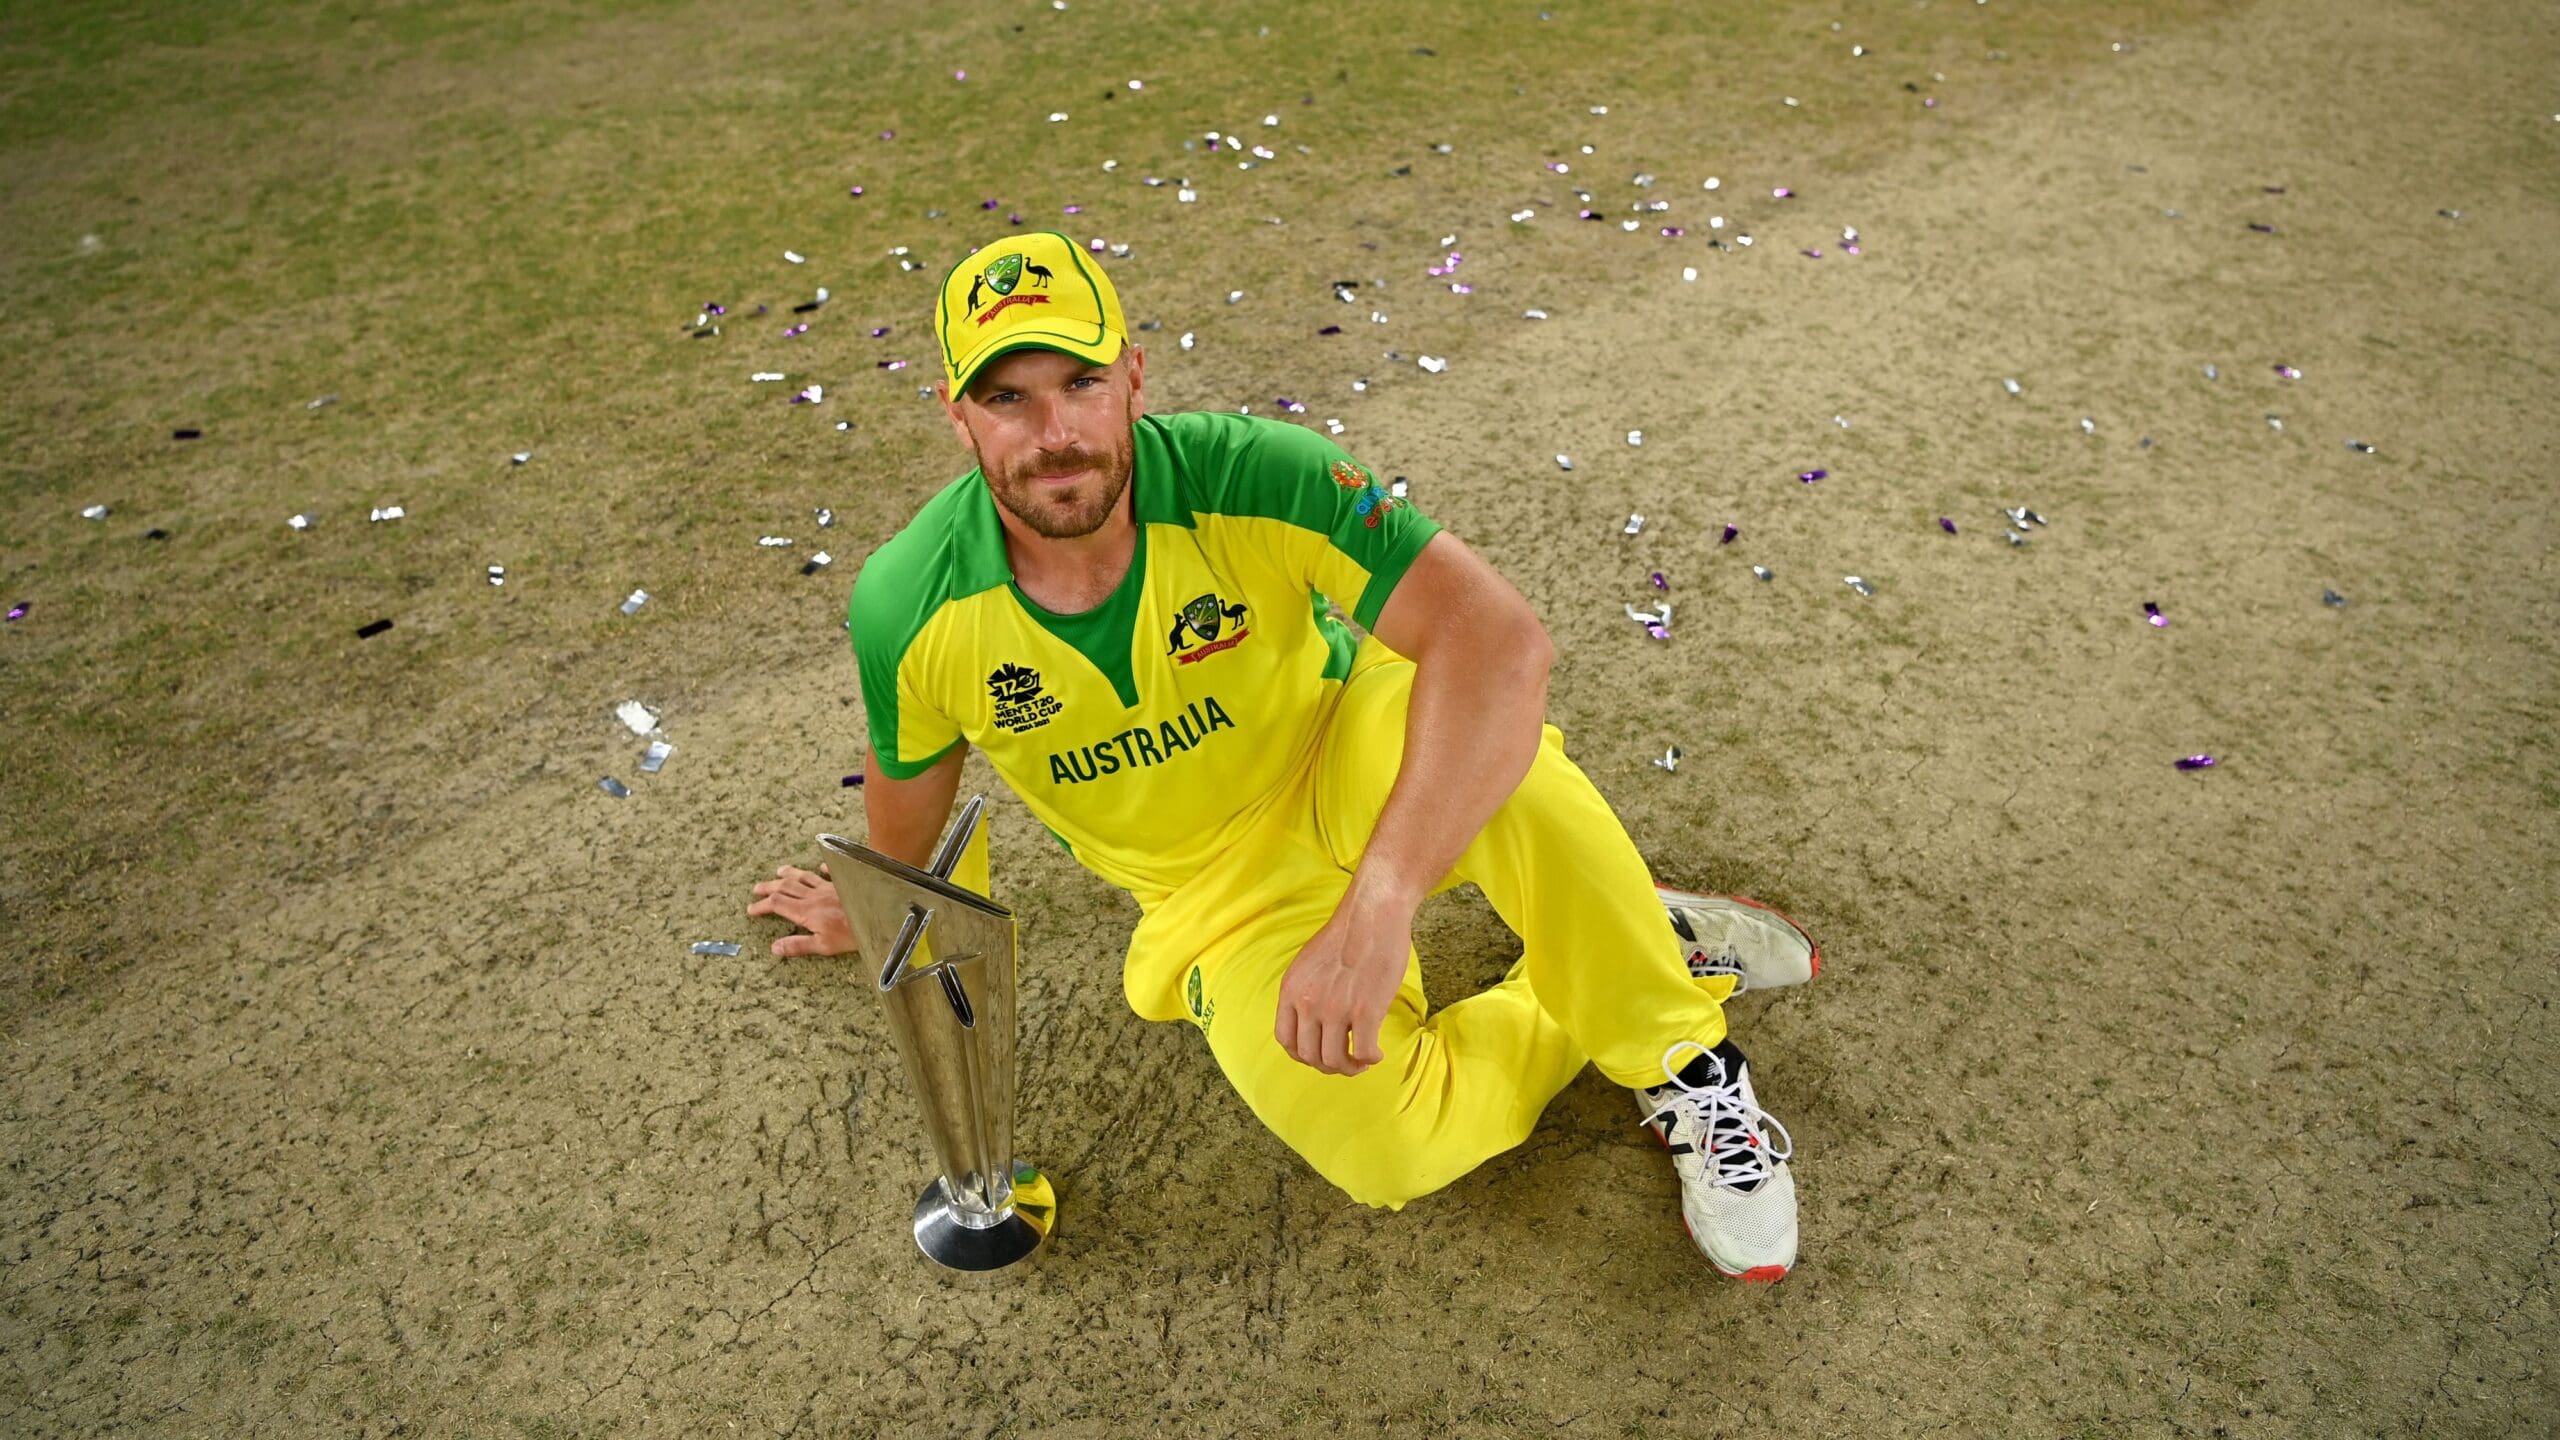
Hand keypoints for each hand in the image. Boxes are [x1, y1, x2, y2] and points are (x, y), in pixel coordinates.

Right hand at [747, 863, 857, 956]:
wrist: (878, 917)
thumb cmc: (852, 935)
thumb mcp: (823, 946)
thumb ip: (798, 945)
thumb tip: (775, 948)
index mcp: (806, 911)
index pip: (777, 904)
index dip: (762, 905)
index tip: (751, 909)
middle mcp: (814, 896)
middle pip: (785, 887)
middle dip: (768, 887)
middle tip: (756, 888)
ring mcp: (829, 887)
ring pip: (804, 876)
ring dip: (789, 874)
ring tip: (779, 871)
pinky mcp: (843, 883)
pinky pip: (830, 872)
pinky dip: (822, 869)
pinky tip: (820, 867)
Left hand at [1274, 886, 1414, 1075]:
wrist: (1372, 914)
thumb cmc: (1347, 934)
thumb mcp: (1308, 963)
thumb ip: (1306, 991)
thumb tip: (1312, 1017)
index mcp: (1292, 991)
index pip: (1285, 1039)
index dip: (1302, 1055)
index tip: (1318, 1054)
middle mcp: (1308, 1004)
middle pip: (1309, 1056)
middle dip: (1327, 1065)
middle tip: (1345, 1061)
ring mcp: (1336, 1010)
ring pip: (1335, 1060)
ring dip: (1350, 1068)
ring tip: (1362, 1061)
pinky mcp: (1366, 1012)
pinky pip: (1364, 1052)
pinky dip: (1371, 1059)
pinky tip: (1377, 1053)